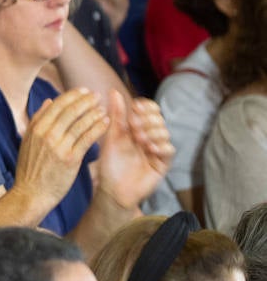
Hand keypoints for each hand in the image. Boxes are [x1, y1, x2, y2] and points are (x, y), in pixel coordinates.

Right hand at [12, 89, 107, 210]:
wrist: (31, 194)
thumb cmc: (30, 170)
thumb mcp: (28, 141)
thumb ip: (37, 120)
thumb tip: (48, 101)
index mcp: (36, 128)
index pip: (57, 105)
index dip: (73, 95)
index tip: (84, 91)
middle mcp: (46, 134)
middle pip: (70, 111)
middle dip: (86, 101)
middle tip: (97, 95)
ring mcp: (58, 146)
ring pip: (80, 123)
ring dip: (94, 113)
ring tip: (103, 108)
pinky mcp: (71, 158)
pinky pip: (87, 138)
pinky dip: (98, 128)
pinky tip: (106, 122)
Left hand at [94, 91, 172, 209]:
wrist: (112, 190)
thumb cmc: (110, 163)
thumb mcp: (111, 137)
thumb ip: (116, 115)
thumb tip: (113, 91)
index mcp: (137, 127)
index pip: (149, 109)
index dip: (144, 107)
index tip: (134, 107)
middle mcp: (149, 136)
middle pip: (158, 119)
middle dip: (147, 120)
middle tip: (134, 127)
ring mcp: (157, 149)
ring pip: (165, 132)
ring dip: (153, 132)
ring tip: (140, 139)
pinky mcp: (163, 164)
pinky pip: (169, 150)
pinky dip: (161, 146)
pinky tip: (150, 148)